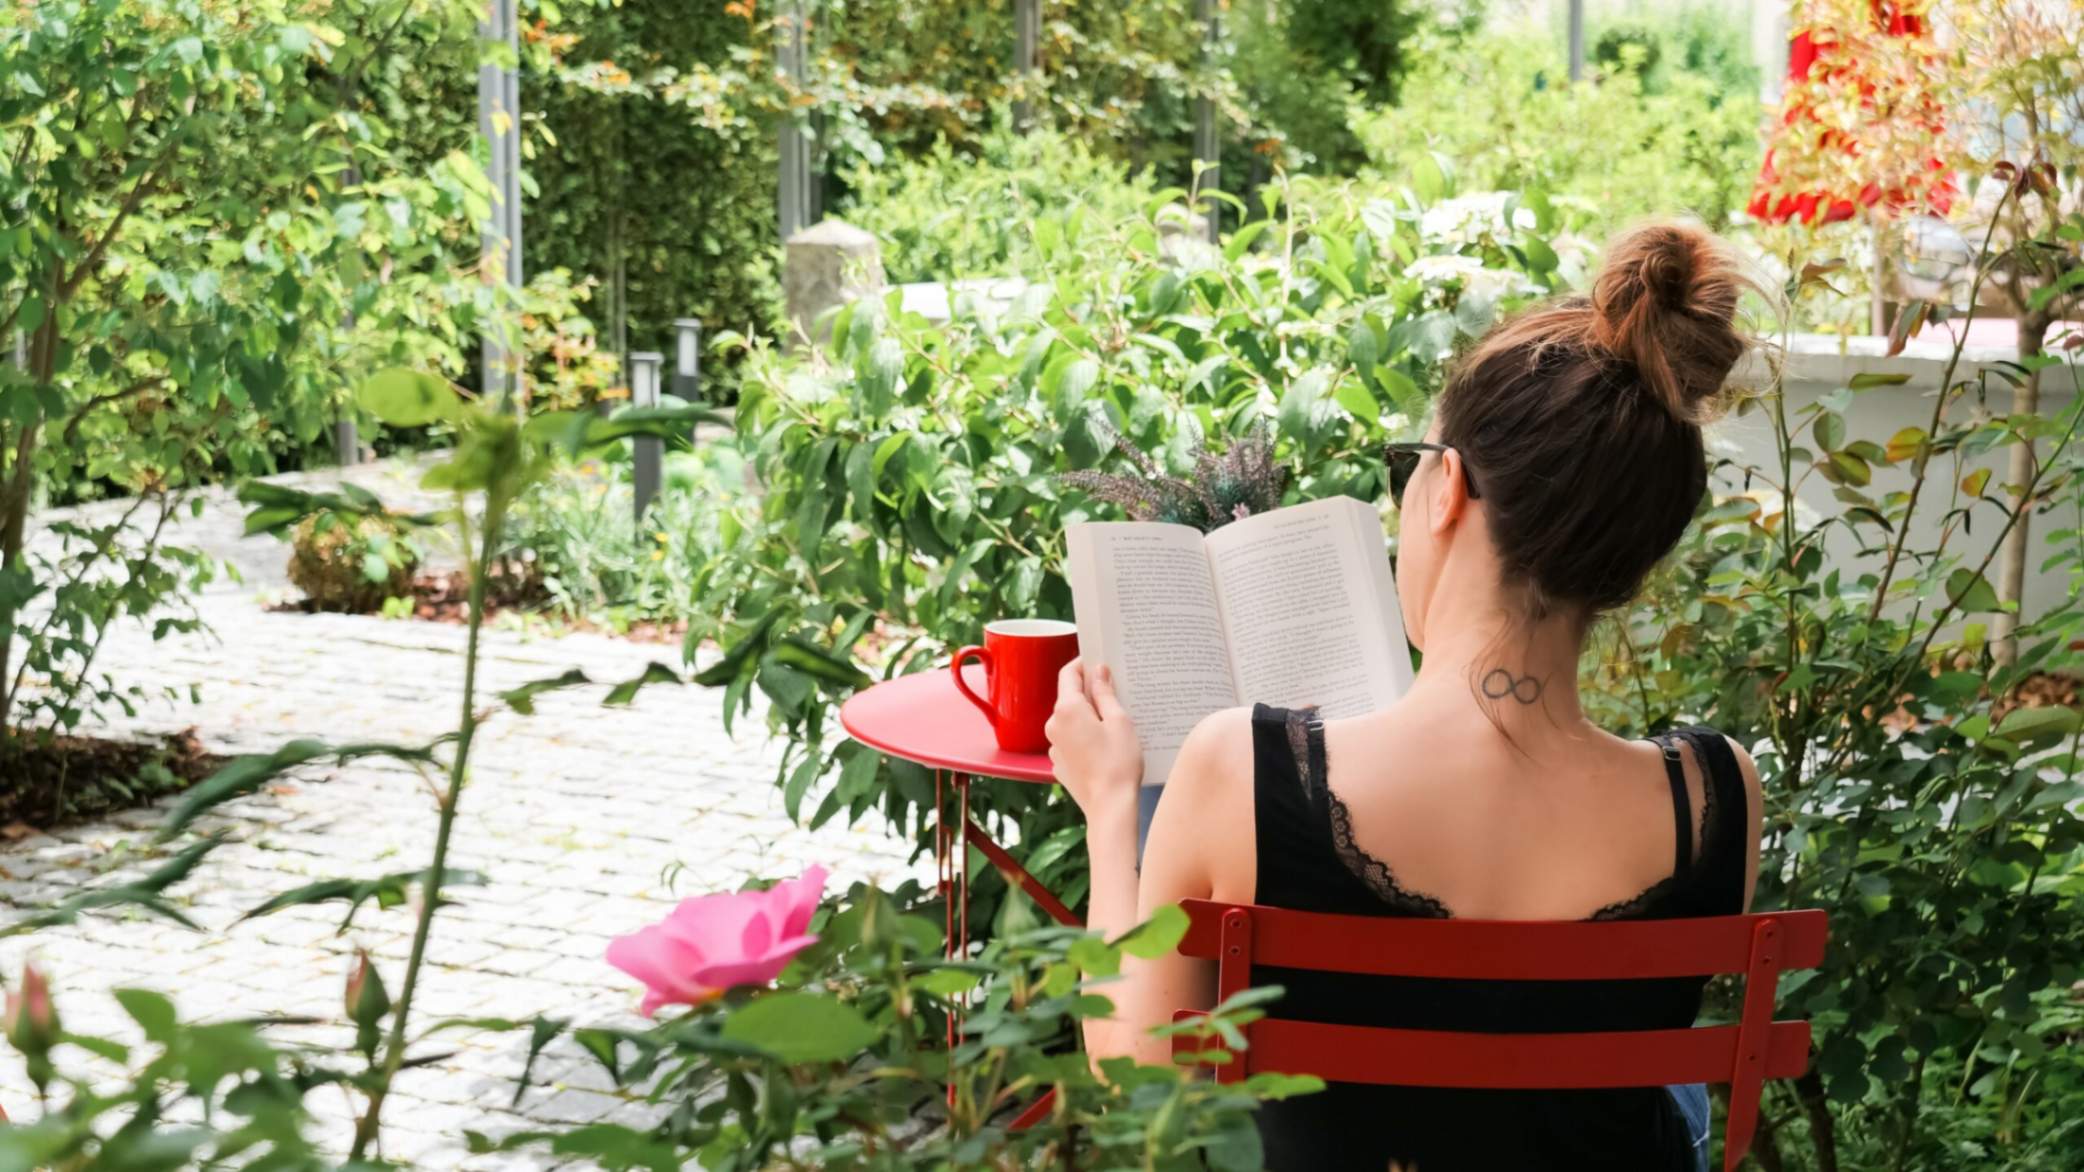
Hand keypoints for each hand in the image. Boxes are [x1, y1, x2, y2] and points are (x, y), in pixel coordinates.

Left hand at [1044, 658, 1141, 825]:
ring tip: (1114, 723)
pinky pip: (1071, 741)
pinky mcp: (1060, 764)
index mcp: (1067, 709)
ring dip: (1088, 716)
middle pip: (1069, 698)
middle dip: (1089, 692)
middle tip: (1115, 692)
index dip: (1083, 664)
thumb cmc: (1118, 762)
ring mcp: (1055, 747)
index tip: (1098, 661)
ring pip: (1070, 721)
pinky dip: (1085, 736)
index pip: (1068, 674)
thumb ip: (1105, 693)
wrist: (1109, 807)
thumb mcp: (1119, 721)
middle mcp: (1054, 725)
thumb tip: (1098, 671)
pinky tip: (1105, 745)